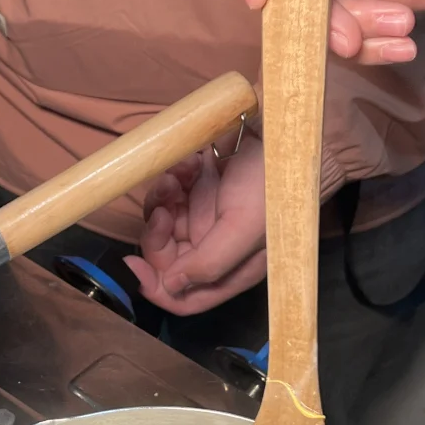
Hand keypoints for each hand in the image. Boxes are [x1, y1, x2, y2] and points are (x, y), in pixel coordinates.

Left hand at [124, 136, 267, 314]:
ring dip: (164, 200)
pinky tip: (192, 163)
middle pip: (166, 257)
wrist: (289, 128)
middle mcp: (216, 247)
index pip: (184, 296)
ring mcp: (207, 215)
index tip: (134, 263)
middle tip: (164, 208)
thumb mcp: (245, 228)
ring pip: (164, 222)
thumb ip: (210, 262)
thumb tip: (170, 286)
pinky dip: (174, 178)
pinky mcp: (201, 187)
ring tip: (177, 178)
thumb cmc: (275, 182)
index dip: (155, 287)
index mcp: (231, 268)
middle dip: (158, 234)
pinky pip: (172, 191)